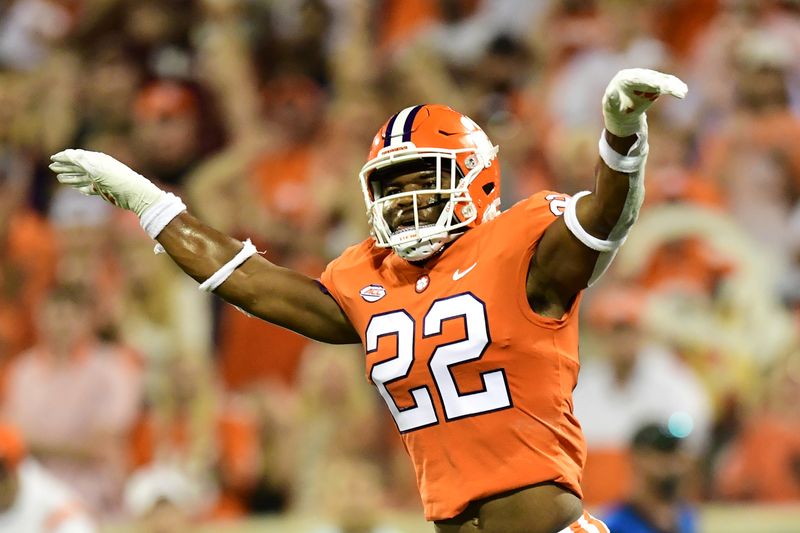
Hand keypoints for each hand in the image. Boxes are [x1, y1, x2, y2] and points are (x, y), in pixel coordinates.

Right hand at [49, 149, 163, 216]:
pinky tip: (75, 188)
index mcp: (96, 160)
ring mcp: (101, 180)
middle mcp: (98, 168)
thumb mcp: (97, 168)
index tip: (52, 158)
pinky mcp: (104, 191)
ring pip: (82, 177)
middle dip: (64, 166)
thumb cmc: (117, 179)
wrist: (134, 194)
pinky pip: (89, 187)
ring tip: (59, 177)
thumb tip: (67, 153)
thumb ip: (81, 161)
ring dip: (70, 177)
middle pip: (78, 166)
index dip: (64, 157)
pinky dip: (81, 187)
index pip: (77, 156)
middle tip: (52, 167)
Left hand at [602, 68, 687, 136]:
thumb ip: (611, 100)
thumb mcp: (611, 109)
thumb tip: (610, 93)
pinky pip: (666, 84)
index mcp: (623, 78)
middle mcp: (636, 75)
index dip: (649, 81)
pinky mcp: (655, 83)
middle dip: (663, 83)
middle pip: (651, 78)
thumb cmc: (615, 112)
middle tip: (673, 89)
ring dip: (672, 86)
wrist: (622, 115)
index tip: (658, 86)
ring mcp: (646, 78)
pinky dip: (674, 87)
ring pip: (661, 80)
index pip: (637, 78)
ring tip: (682, 92)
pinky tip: (683, 91)